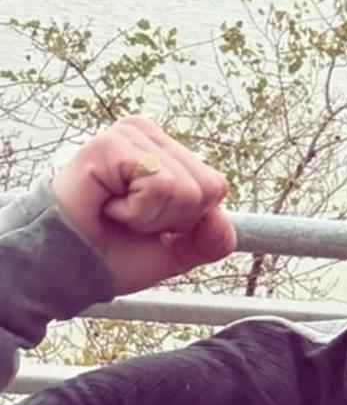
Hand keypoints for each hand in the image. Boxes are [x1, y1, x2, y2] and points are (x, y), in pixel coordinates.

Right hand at [51, 116, 237, 293]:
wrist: (68, 269)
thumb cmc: (112, 253)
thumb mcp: (176, 252)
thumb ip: (211, 239)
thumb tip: (220, 217)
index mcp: (166, 151)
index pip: (215, 187)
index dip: (187, 222)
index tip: (145, 224)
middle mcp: (149, 135)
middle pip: (207, 187)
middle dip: (171, 220)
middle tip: (128, 219)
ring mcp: (129, 135)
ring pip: (185, 189)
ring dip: (149, 218)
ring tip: (115, 212)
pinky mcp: (111, 144)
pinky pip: (160, 185)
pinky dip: (137, 212)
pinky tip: (107, 206)